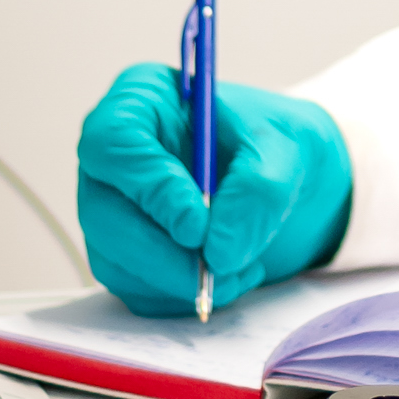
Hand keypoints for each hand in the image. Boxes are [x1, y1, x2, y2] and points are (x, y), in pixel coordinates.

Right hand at [74, 67, 353, 318]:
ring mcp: (114, 208)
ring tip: (243, 267)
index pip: (114, 142)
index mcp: (143, 101)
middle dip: (161, 253)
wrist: (295, 184)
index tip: (196, 226)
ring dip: (179, 280)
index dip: (149, 188)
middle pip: (103, 213)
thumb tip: (216, 249)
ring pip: (116, 260)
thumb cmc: (283, 145)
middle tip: (216, 270)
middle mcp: (116, 157)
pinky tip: (230, 277)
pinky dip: (182, 297)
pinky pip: (136, 290)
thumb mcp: (290, 146)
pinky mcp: (127, 253)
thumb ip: (259, 188)